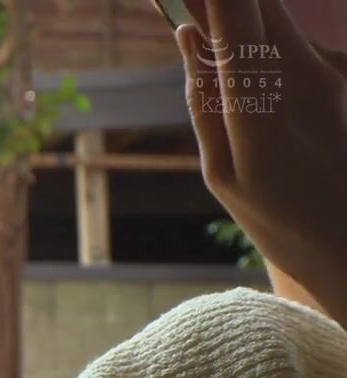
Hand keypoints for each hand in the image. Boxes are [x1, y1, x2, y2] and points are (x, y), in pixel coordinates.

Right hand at [176, 0, 346, 325]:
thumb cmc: (279, 221)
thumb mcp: (221, 172)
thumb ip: (204, 99)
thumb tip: (188, 36)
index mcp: (263, 105)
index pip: (235, 13)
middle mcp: (303, 76)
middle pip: (259, 4)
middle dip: (218, 2)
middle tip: (180, 9)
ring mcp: (328, 74)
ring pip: (275, 18)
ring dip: (237, 19)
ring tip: (201, 39)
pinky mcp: (338, 78)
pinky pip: (289, 43)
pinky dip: (258, 42)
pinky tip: (239, 74)